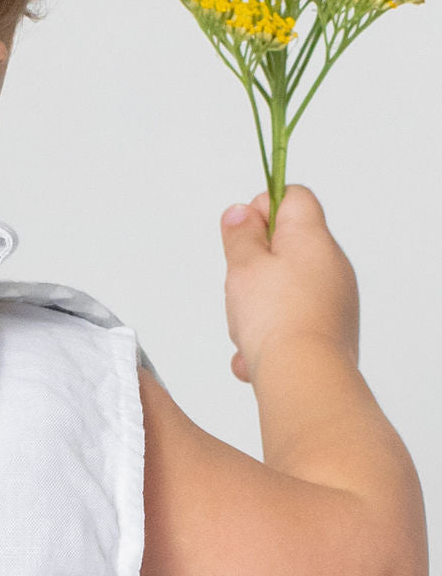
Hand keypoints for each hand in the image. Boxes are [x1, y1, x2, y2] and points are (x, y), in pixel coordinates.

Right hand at [219, 185, 359, 383]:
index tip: (242, 234)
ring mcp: (335, 301)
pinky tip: (254, 355)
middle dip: (254, 264)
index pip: (293, 197)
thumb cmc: (274, 317)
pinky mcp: (332, 332)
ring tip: (246, 326)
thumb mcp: (242, 265)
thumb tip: (242, 213)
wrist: (305, 378)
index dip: (262, 207)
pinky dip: (271, 333)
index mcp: (313, 238)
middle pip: (287, 246)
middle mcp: (332, 266)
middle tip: (239, 283)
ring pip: (286, 288)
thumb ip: (240, 234)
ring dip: (258, 304)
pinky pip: (293, 321)